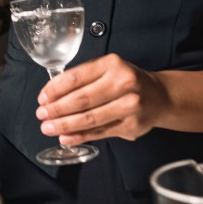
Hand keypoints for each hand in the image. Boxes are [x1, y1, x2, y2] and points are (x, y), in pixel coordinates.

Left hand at [35, 53, 166, 145]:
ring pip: (90, 118)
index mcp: (112, 64)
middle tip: (41, 115)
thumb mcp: (108, 69)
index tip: (42, 98)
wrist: (160, 96)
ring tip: (48, 128)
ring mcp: (129, 105)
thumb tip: (51, 96)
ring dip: (65, 125)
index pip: (76, 77)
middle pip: (82, 99)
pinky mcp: (131, 125)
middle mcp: (123, 83)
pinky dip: (80, 137)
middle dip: (57, 109)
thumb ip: (84, 79)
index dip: (55, 89)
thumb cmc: (127, 81)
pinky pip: (100, 133)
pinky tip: (66, 138)